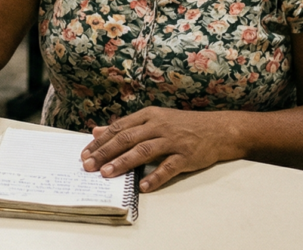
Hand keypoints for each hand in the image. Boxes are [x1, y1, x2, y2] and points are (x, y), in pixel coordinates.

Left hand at [80, 107, 239, 191]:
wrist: (217, 129)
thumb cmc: (182, 125)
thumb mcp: (153, 119)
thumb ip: (126, 126)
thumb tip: (97, 130)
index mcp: (148, 116)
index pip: (118, 128)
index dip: (100, 141)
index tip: (84, 153)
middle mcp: (158, 126)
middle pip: (127, 138)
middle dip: (105, 152)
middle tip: (89, 166)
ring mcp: (173, 140)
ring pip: (144, 150)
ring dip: (123, 163)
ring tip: (107, 174)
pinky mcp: (186, 155)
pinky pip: (168, 167)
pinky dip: (155, 177)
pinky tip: (143, 186)